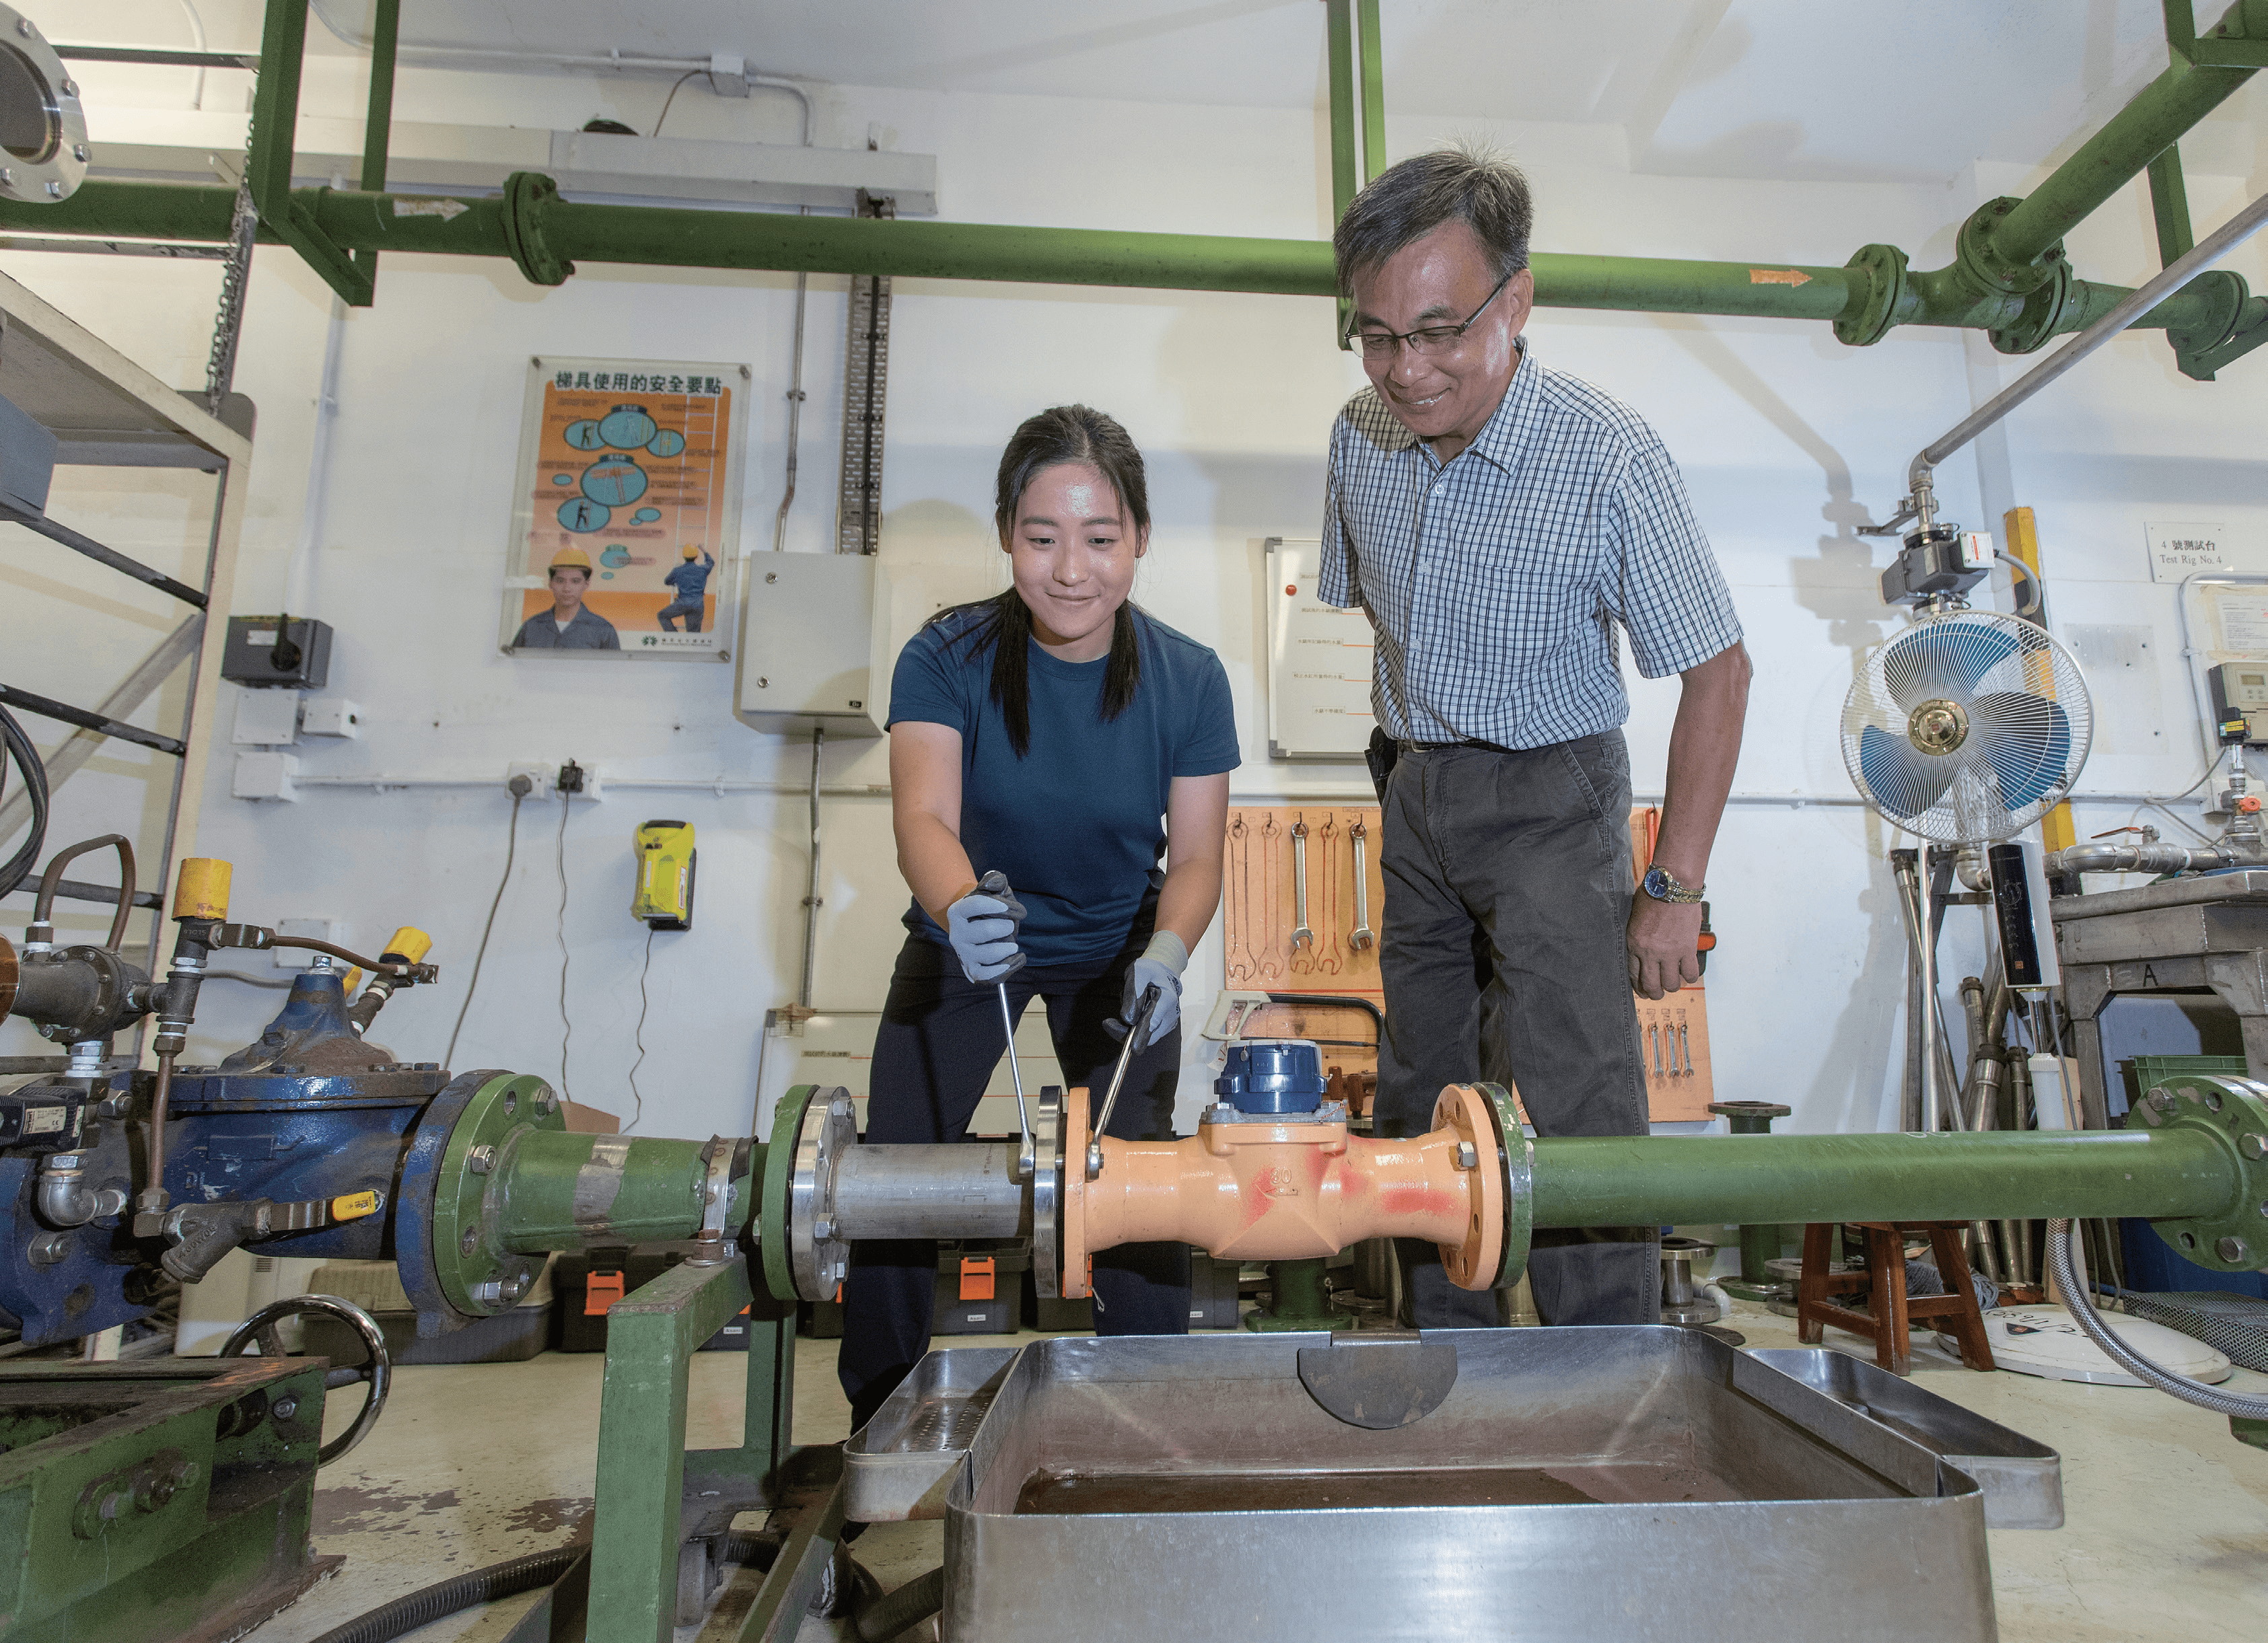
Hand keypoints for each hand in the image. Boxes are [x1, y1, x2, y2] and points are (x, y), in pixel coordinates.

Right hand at [946, 875, 1025, 982]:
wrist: (976, 928)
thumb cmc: (987, 909)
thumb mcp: (991, 892)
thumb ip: (994, 882)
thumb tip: (996, 880)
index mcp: (957, 912)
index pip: (975, 905)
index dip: (996, 905)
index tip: (1008, 907)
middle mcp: (956, 934)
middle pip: (986, 930)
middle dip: (1006, 927)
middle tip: (1010, 926)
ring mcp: (964, 954)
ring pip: (989, 953)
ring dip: (1008, 947)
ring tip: (1012, 944)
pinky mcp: (972, 970)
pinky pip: (987, 975)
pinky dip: (1005, 969)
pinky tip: (1017, 959)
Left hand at [1105, 931, 1187, 1050]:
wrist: (1162, 970)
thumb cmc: (1151, 970)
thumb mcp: (1138, 973)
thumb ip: (1133, 994)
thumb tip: (1128, 1019)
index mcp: (1166, 999)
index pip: (1151, 1023)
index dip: (1138, 1034)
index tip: (1127, 1044)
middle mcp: (1170, 1014)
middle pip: (1148, 1036)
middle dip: (1127, 1031)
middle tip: (1109, 1023)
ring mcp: (1168, 1021)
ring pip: (1146, 1036)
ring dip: (1130, 1028)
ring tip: (1126, 1007)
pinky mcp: (1162, 1025)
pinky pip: (1146, 1033)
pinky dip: (1134, 1026)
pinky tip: (1131, 1012)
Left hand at [1626, 895, 1701, 1000]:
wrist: (1672, 886)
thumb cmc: (1652, 894)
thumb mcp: (1633, 916)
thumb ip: (1636, 935)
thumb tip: (1639, 948)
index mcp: (1634, 943)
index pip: (1634, 975)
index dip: (1638, 987)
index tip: (1642, 991)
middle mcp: (1650, 952)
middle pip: (1652, 986)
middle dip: (1654, 994)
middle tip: (1657, 993)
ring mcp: (1670, 952)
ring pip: (1671, 984)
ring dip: (1672, 985)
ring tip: (1673, 981)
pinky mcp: (1687, 949)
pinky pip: (1690, 973)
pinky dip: (1690, 976)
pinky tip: (1687, 972)